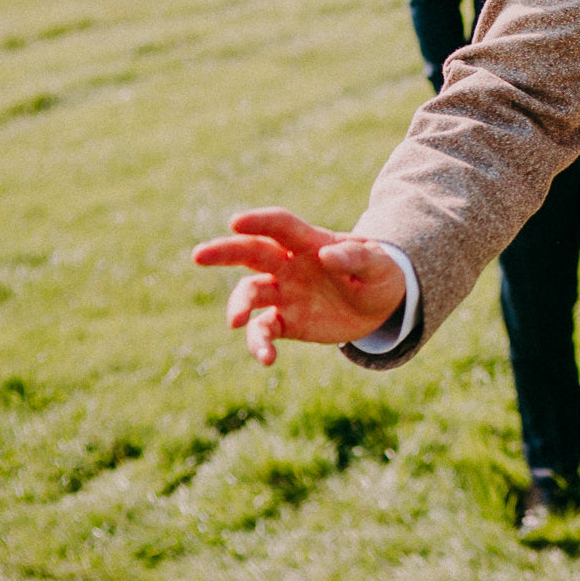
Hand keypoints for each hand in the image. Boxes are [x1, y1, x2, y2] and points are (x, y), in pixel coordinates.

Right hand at [191, 208, 406, 364]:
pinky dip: (259, 344)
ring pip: (250, 292)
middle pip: (251, 252)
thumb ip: (357, 257)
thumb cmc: (378, 274)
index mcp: (311, 242)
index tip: (236, 222)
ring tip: (235, 322)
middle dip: (224, 252)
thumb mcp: (380, 265)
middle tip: (199, 255)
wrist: (379, 306)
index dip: (259, 221)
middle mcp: (289, 265)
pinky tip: (267, 359)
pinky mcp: (285, 321)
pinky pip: (264, 331)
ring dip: (238, 305)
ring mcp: (284, 293)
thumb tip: (327, 256)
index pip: (281, 226)